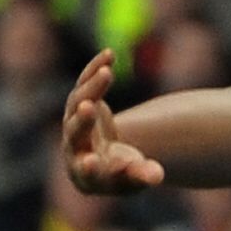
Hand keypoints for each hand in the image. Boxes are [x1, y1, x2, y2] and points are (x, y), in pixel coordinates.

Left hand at [60, 51, 164, 194]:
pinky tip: (109, 54)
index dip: (88, 166)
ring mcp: (73, 123)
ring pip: (77, 102)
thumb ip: (144, 175)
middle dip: (82, 120)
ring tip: (107, 71)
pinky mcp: (79, 103)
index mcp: (88, 173)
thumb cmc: (123, 171)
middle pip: (75, 132)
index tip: (91, 161)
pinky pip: (84, 84)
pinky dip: (94, 69)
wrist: (106, 156)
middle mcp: (75, 147)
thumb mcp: (136, 176)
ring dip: (92, 87)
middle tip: (87, 106)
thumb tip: (157, 176)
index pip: (85, 170)